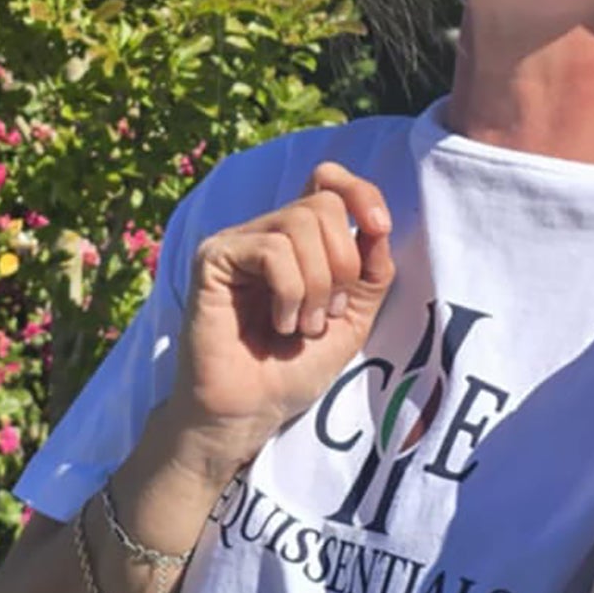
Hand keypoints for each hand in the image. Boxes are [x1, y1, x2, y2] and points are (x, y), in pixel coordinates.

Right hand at [171, 164, 396, 464]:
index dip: (359, 192)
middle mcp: (267, 232)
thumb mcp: (351, 319)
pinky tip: (279, 323)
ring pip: (299, 222)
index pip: (327, 180)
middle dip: (343, 264)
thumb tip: (378, 225)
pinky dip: (290, 292)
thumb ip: (370, 272)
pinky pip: (271, 249)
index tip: (379, 229)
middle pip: (323, 204)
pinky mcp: (214, 258)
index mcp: (300, 241)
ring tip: (302, 327)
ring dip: (317, 286)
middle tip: (328, 315)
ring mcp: (238, 242)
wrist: (249, 412)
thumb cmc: (292, 370)